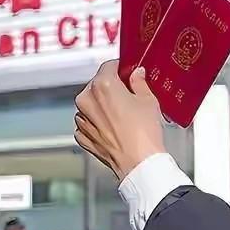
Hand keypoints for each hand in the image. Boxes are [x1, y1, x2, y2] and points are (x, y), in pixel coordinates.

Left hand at [74, 60, 165, 179]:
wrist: (139, 163)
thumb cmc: (144, 132)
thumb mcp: (148, 100)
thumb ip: (139, 82)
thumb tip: (136, 75)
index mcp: (102, 86)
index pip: (109, 66)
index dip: (121, 68)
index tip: (128, 72)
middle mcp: (86, 100)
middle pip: (98, 84)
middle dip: (112, 87)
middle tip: (130, 95)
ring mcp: (81, 119)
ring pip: (91, 104)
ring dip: (104, 105)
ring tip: (124, 115)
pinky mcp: (82, 136)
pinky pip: (88, 122)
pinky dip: (99, 123)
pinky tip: (115, 128)